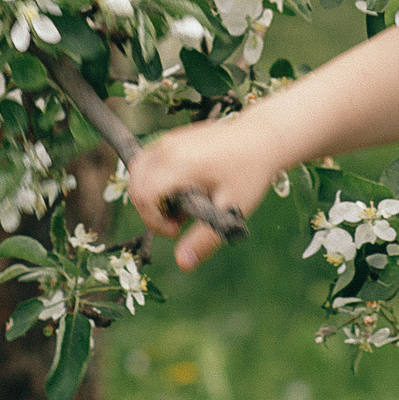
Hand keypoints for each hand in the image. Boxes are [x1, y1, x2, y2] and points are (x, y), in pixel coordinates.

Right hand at [126, 113, 287, 272]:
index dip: (154, 221)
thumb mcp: (231, 209)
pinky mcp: (171, 139)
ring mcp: (168, 140)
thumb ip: (205, 238)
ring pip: (137, 173)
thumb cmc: (249, 173)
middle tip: (179, 220)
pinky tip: (182, 190)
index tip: (178, 230)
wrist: (263, 136)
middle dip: (150, 211)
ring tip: (180, 205)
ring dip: (150, 195)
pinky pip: (148, 163)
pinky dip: (154, 181)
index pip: (144, 195)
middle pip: (135, 186)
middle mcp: (168, 148)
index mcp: (180, 164)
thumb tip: (182, 263)